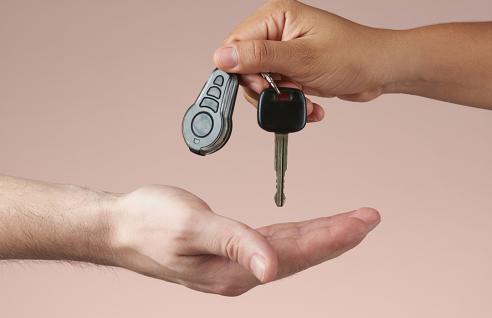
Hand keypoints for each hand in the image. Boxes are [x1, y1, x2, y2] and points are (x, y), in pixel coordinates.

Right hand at [112, 185, 379, 295]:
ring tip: (352, 222)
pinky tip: (310, 229)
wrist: (121, 227)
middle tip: (370, 218)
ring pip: (291, 248)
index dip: (332, 238)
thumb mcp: (189, 228)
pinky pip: (274, 242)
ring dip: (323, 234)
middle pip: (300, 253)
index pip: (295, 254)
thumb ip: (233, 243)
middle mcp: (240, 272)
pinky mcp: (231, 250)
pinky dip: (298, 233)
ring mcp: (236, 264)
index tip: (363, 222)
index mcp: (233, 271)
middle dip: (338, 236)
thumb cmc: (149, 224)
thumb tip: (271, 270)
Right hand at [213, 0, 409, 120]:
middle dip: (263, 88)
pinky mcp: (293, 66)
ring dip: (280, 98)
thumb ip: (260, 57)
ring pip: (261, 82)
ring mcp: (285, 49)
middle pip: (245, 66)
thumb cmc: (353, 55)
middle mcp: (277, 29)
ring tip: (304, 101)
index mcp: (275, 15)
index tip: (260, 87)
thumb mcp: (303, 59)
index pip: (235, 43)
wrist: (382, 70)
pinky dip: (290, 101)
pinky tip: (310, 104)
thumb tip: (222, 57)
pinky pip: (277, 88)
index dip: (241, 71)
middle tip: (285, 93)